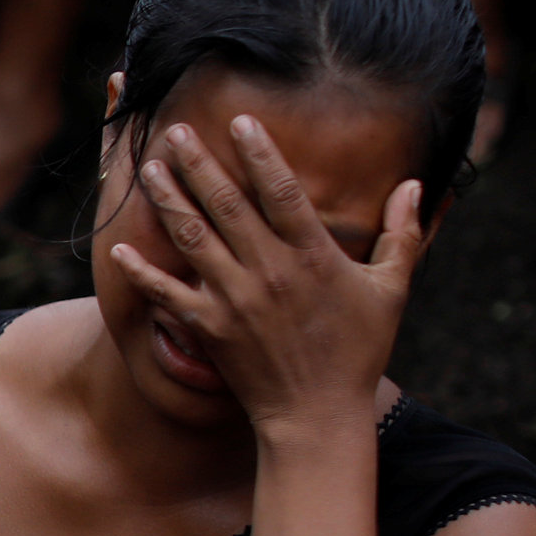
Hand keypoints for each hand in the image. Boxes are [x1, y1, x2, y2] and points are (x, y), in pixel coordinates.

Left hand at [107, 114, 422, 436]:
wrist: (316, 414)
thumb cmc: (358, 351)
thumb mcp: (391, 291)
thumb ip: (402, 235)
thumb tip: (416, 185)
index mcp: (313, 255)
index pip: (282, 191)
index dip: (259, 154)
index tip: (239, 122)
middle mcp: (269, 271)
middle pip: (226, 205)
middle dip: (199, 164)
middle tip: (176, 130)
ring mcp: (235, 298)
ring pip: (194, 238)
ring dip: (168, 200)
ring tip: (149, 168)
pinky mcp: (209, 328)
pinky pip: (168, 294)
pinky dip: (143, 272)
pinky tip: (119, 249)